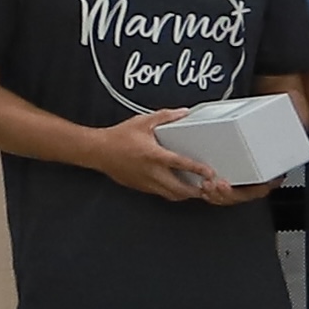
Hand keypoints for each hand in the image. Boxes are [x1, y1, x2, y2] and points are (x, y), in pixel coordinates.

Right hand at [86, 110, 226, 204]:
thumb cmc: (117, 138)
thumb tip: (182, 113)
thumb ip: (165, 117)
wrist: (98, 151)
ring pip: (171, 195)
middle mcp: (152, 172)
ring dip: (185, 194)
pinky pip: (160, 194)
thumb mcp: (143, 122)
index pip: (182, 165)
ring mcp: (146, 182)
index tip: (210, 173)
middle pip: (180, 189)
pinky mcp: (141, 187)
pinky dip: (171, 193)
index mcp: (155, 155)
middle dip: (196, 191)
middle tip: (207, 187)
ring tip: (194, 189)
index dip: (199, 170)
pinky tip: (175, 187)